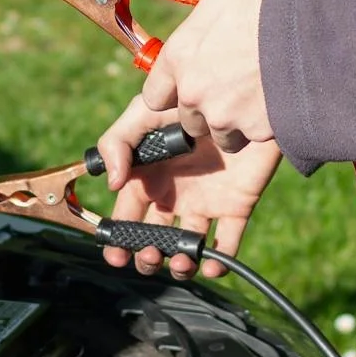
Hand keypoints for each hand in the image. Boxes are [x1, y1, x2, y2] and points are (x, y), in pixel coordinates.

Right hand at [95, 95, 283, 280]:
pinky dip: (219, 261)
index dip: (119, 240)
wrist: (241, 92)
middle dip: (147, 257)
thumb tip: (114, 184)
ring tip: (181, 260)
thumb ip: (116, 143)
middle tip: (151, 254)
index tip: (116, 255)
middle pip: (154, 239)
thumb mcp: (144, 112)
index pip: (127, 217)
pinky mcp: (236, 205)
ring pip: (187, 247)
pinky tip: (211, 264)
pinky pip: (228, 241)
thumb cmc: (188, 97)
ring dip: (180, 264)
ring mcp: (205, 202)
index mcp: (149, 178)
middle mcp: (174, 195)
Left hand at [142, 0, 291, 151]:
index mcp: (180, 54)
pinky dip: (264, 126)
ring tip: (258, 96)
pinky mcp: (257, 132)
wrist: (323, 25)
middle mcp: (195, 92)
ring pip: (221, 134)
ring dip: (234, 121)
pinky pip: (254, 137)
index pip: (155, 94)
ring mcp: (226, 116)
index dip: (173, 89)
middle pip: (189, 118)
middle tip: (232, 86)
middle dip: (207, 106)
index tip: (191, 80)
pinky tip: (280, 101)